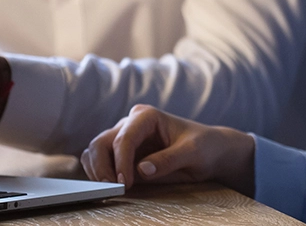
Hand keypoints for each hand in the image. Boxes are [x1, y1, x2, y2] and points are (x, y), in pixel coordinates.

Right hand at [81, 105, 255, 193]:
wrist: (210, 151)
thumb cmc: (205, 147)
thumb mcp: (193, 153)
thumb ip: (168, 160)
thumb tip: (141, 169)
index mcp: (147, 116)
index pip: (124, 138)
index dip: (121, 162)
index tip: (125, 184)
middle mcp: (131, 123)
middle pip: (101, 143)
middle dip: (102, 167)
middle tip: (113, 189)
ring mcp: (124, 138)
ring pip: (95, 151)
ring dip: (97, 171)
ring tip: (112, 189)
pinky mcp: (122, 154)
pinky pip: (99, 161)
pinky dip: (98, 173)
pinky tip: (110, 186)